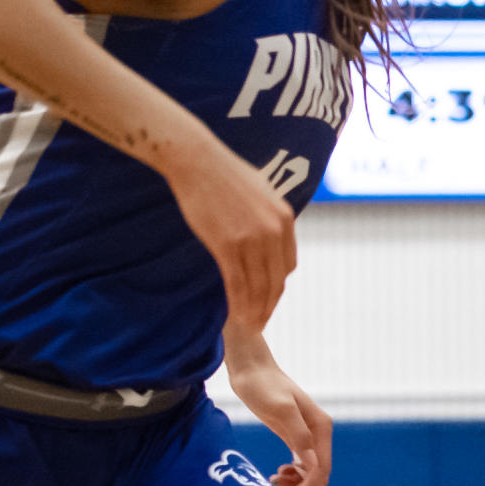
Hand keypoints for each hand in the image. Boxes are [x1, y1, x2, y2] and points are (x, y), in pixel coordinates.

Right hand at [167, 135, 296, 331]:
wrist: (197, 160)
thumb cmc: (223, 174)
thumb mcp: (260, 192)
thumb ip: (269, 217)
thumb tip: (270, 234)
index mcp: (284, 219)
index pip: (288, 265)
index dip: (277, 286)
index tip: (268, 298)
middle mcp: (273, 231)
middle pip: (276, 280)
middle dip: (269, 305)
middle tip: (261, 322)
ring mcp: (252, 238)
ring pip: (257, 286)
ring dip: (255, 310)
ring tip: (250, 325)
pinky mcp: (228, 244)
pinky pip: (237, 282)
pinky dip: (238, 302)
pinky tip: (235, 315)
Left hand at [226, 350, 331, 485]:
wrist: (250, 368)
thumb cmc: (263, 385)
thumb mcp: (280, 409)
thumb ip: (298, 435)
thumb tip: (312, 463)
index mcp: (321, 428)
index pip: (321, 469)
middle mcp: (318, 433)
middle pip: (318, 474)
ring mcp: (306, 435)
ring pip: (309, 472)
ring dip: (295, 485)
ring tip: (272, 485)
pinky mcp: (293, 436)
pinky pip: (299, 465)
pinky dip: (291, 476)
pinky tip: (275, 476)